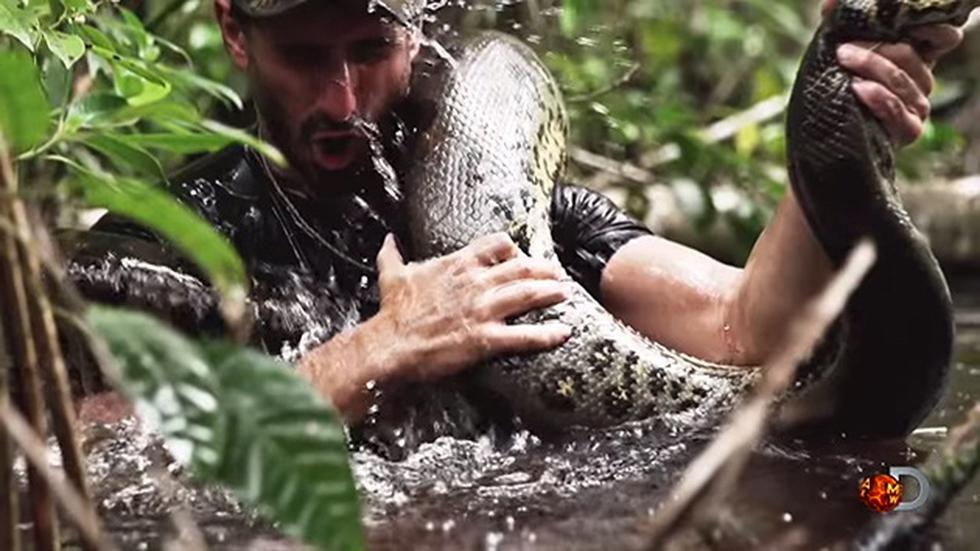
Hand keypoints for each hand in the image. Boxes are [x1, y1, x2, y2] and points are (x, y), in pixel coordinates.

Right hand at [373, 232, 570, 382]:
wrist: (391, 343)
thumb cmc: (394, 312)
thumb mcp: (393, 275)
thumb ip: (393, 255)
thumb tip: (389, 240)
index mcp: (458, 264)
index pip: (497, 245)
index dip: (515, 249)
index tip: (522, 256)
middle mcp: (476, 283)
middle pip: (522, 268)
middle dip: (544, 269)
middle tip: (558, 273)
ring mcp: (484, 310)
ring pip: (528, 294)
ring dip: (551, 293)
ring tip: (566, 293)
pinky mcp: (486, 338)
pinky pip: (524, 335)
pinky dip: (547, 334)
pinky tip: (563, 332)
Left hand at [821, 0, 963, 145]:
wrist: (829, 136)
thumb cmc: (839, 89)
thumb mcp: (844, 55)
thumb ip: (844, 28)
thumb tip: (829, 4)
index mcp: (916, 59)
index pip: (945, 38)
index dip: (933, 29)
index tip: (908, 22)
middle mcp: (923, 81)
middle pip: (909, 55)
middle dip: (874, 48)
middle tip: (843, 47)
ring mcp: (919, 106)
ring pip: (899, 78)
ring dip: (869, 66)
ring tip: (843, 60)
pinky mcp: (909, 129)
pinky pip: (894, 107)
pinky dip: (876, 95)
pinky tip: (857, 87)